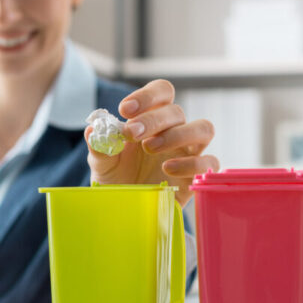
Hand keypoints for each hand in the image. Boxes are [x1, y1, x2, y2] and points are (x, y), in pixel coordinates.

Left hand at [85, 79, 218, 206]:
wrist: (126, 210)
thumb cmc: (117, 179)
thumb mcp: (102, 163)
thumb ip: (99, 145)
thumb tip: (94, 131)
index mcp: (153, 118)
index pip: (162, 92)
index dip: (147, 96)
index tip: (125, 109)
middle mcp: (174, 130)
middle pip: (177, 111)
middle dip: (153, 120)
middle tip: (131, 134)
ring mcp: (189, 152)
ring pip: (204, 128)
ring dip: (178, 134)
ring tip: (150, 148)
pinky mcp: (197, 175)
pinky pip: (209, 162)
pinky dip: (190, 163)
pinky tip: (167, 170)